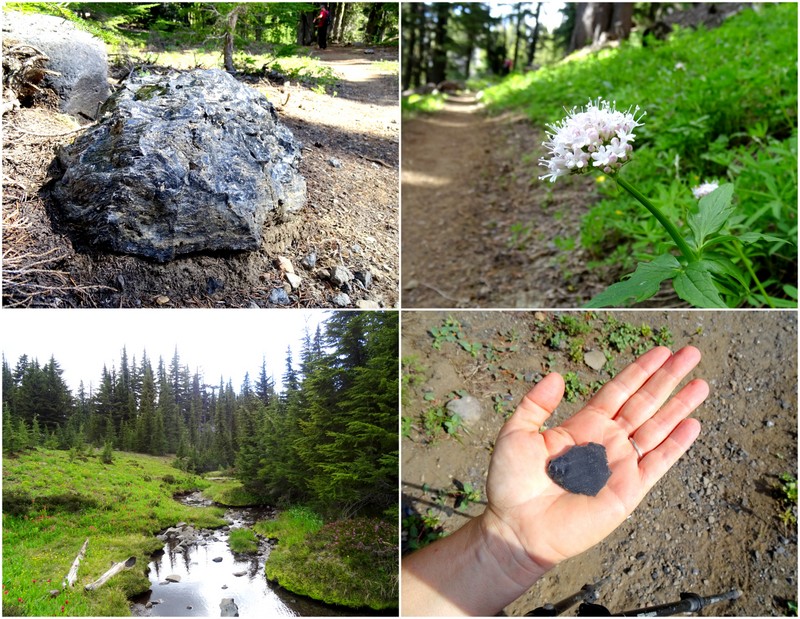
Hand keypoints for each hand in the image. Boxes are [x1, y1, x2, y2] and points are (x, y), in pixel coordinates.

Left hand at [484, 345, 706, 572]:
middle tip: (691, 353)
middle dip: (668, 378)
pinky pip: (658, 463)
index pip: (618, 391)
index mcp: (582, 425)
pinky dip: (676, 444)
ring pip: (657, 427)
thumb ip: (536, 404)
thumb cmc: (512, 484)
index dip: (640, 370)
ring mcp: (620, 464)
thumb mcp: (516, 433)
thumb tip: (556, 375)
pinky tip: (693, 424)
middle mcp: (605, 441)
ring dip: (680, 405)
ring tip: (701, 383)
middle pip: (644, 402)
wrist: (518, 528)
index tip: (662, 351)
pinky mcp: (628, 490)